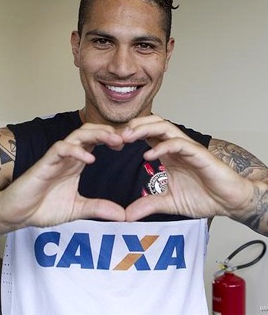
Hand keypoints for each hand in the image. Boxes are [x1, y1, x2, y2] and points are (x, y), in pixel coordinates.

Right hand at [0, 123, 125, 229]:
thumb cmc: (43, 207)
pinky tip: (90, 158)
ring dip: (96, 134)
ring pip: (77, 135)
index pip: (95, 142)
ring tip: (113, 140)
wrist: (18, 214)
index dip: (111, 139)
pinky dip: (76, 150)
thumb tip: (123, 215)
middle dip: (108, 131)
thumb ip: (99, 209)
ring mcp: (56, 158)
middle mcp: (68, 157)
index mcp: (76, 163)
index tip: (127, 144)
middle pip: (89, 132)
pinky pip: (60, 149)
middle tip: (125, 138)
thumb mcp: (78, 209)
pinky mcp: (44, 163)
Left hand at [122, 116, 253, 221]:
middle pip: (153, 124)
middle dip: (133, 126)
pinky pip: (179, 144)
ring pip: (164, 127)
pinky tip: (149, 155)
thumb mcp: (168, 202)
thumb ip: (148, 205)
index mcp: (167, 154)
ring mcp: (187, 148)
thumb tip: (126, 215)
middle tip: (116, 136)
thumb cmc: (203, 197)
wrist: (229, 202)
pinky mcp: (199, 154)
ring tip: (128, 137)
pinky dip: (162, 146)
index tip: (112, 144)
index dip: (129, 136)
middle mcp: (175, 147)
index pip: (146, 136)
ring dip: (144, 129)